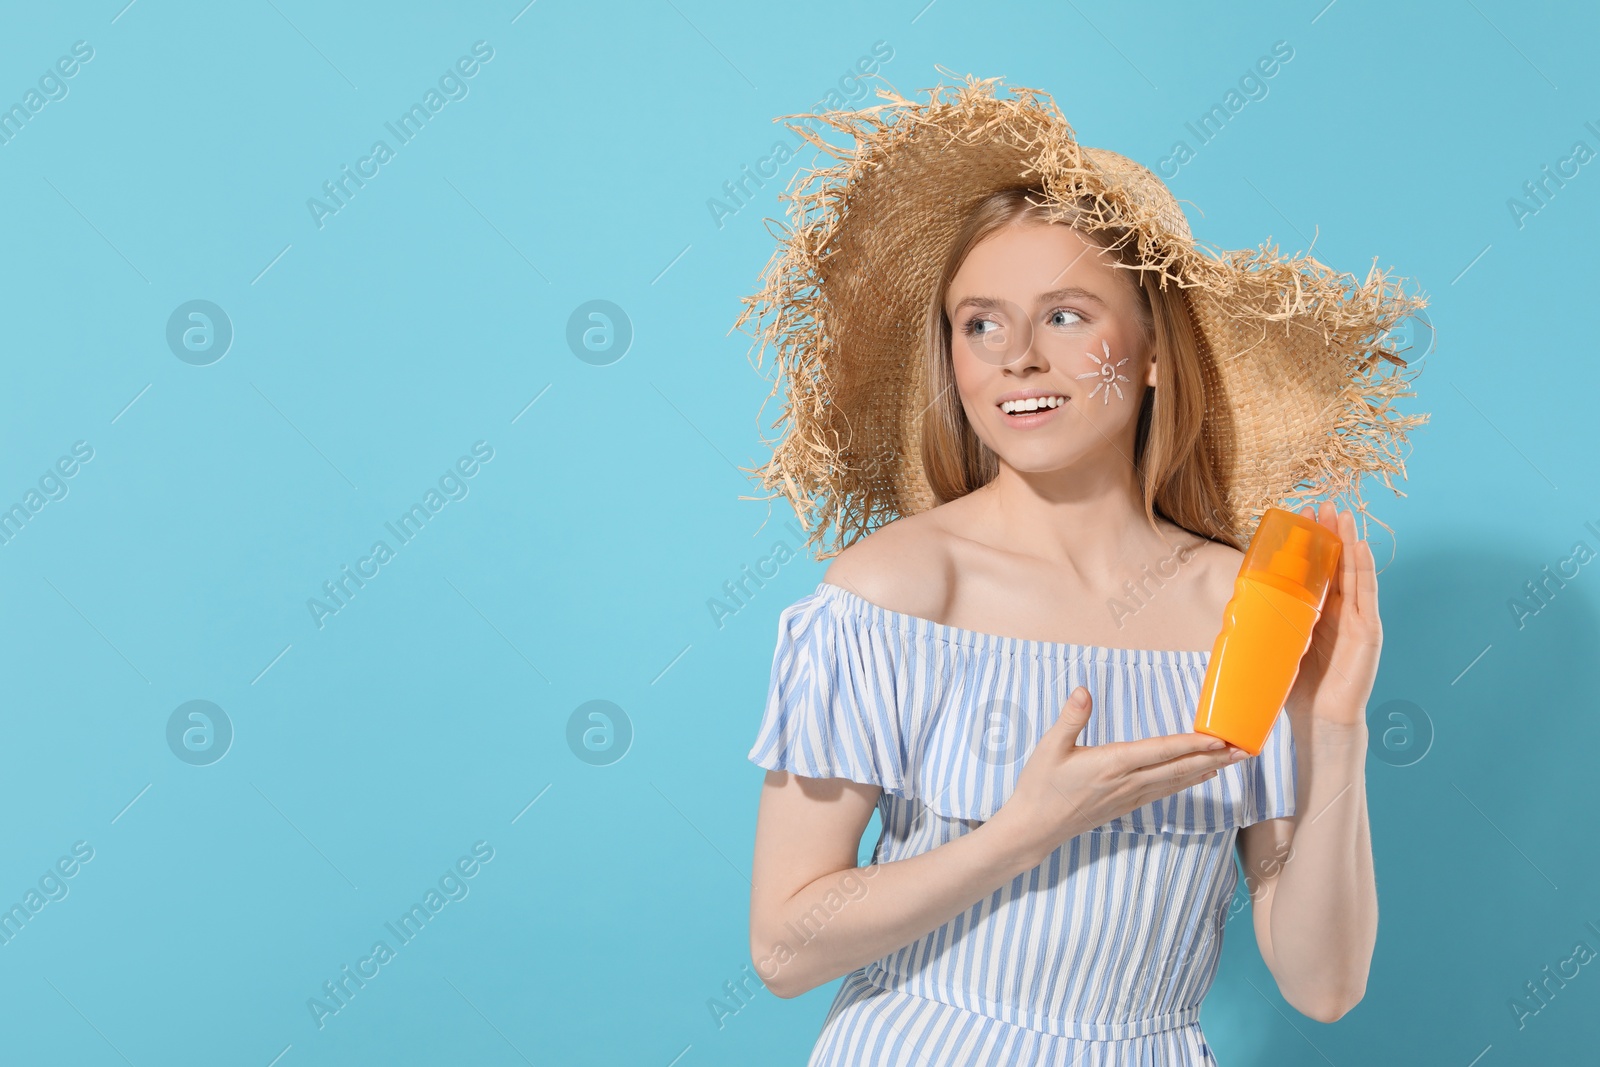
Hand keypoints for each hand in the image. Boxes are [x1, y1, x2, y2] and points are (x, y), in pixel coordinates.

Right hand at [990, 686, 1250, 864]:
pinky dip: (1187, 782)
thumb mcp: (1050, 747)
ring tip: (1232, 761)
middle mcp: (1127, 782)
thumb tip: (1083, 690)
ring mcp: (1129, 796)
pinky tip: (1199, 776)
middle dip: (1213, 758)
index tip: (1218, 738)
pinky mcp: (1126, 805)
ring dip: (1206, 769)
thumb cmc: (1040, 786)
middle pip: (1178, 769)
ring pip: (1176, 782)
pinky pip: (1165, 791)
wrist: (1035, 827)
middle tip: (1243, 750)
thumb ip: (1071, 718)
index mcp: (1111, 764)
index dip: (1191, 744)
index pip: (1160, 752)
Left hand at [1283, 501, 1382, 732]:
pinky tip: (1361, 546)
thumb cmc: (1296, 689)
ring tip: (1342, 513)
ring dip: (1348, 540)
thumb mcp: (1276, 647)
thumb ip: (1266, 625)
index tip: (1301, 517)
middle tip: (1322, 503)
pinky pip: (1367, 593)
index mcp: (1317, 613)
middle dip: (1330, 533)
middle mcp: (1339, 611)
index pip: (1316, 570)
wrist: (1319, 721)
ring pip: (1354, 571)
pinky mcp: (1368, 630)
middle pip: (1337, 563)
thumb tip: (1231, 609)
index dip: (1311, 543)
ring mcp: (1356, 618)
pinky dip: (1365, 568)